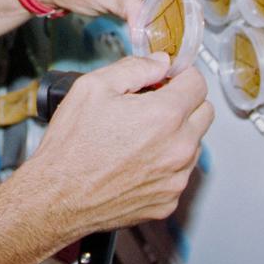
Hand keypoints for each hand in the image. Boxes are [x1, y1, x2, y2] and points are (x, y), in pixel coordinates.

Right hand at [24, 55, 214, 239]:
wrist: (58, 197)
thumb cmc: (71, 146)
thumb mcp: (93, 87)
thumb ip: (135, 67)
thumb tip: (160, 62)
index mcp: (164, 116)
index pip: (198, 83)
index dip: (181, 75)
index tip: (168, 78)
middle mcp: (178, 149)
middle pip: (204, 113)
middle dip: (184, 103)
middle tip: (153, 103)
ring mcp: (176, 179)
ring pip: (194, 145)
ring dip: (176, 134)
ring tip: (138, 136)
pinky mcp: (168, 201)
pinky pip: (179, 174)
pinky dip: (165, 164)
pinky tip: (136, 161)